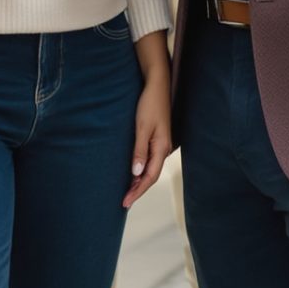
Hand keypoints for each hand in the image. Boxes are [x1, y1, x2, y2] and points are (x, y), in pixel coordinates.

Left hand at [123, 76, 172, 208]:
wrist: (156, 85)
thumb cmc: (149, 104)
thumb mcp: (141, 127)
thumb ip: (139, 151)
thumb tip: (137, 174)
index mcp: (161, 148)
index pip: (150, 177)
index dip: (138, 191)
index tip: (126, 202)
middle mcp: (164, 148)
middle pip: (151, 176)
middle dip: (138, 190)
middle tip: (124, 202)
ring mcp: (161, 144)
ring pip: (151, 169)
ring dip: (139, 181)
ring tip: (127, 192)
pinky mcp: (157, 138)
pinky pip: (150, 160)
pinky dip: (141, 170)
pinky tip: (134, 173)